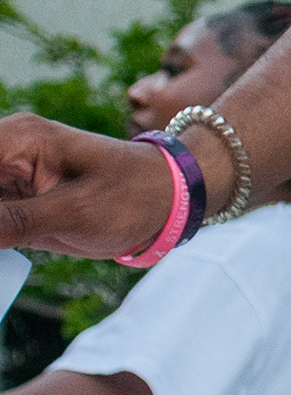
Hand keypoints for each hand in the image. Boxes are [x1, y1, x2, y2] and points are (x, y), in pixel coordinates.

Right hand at [0, 113, 174, 259]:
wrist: (170, 199)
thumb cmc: (132, 195)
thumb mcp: (72, 213)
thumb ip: (11, 223)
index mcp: (16, 139)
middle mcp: (6, 153)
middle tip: (9, 242)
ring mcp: (9, 178)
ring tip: (18, 244)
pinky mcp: (18, 203)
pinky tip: (7, 255)